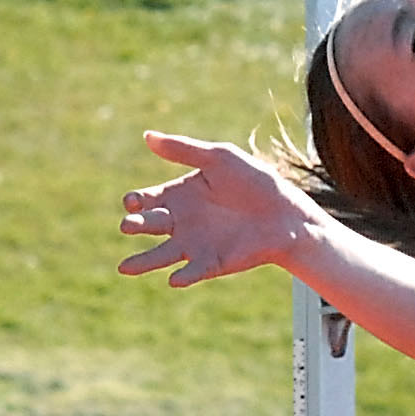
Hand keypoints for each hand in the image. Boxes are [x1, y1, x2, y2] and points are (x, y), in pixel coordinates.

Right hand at [120, 132, 318, 286]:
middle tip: (128, 225)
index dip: (136, 201)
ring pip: (162, 255)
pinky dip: (184, 276)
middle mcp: (181, 222)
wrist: (289, 213)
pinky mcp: (213, 263)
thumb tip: (147, 136)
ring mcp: (195, 244)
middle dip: (135, 225)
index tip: (133, 201)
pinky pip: (194, 271)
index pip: (147, 199)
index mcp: (178, 195)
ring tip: (126, 267)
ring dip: (145, 261)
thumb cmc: (256, 182)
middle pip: (149, 224)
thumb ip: (184, 150)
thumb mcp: (220, 158)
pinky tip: (174, 280)